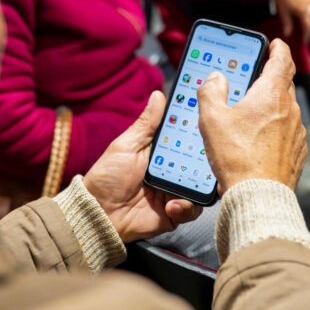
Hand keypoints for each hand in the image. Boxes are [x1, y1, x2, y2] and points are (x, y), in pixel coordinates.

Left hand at [84, 91, 202, 242]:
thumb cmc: (108, 177)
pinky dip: (186, 206)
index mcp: (162, 152)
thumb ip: (146, 124)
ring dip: (199, 184)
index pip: (186, 137)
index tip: (209, 116)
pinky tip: (171, 205)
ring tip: (189, 183)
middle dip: (208, 157)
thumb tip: (158, 95)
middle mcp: (173, 170)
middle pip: (200, 161)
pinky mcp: (176, 213)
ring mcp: (176, 192)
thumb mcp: (127, 145)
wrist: (99, 214)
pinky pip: (193, 209)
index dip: (199, 129)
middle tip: (210, 153)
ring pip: (202, 185)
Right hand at [197, 39, 307, 193]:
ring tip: (249, 116)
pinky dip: (275, 129)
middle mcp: (290, 109)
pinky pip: (287, 132)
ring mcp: (297, 131)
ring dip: (271, 106)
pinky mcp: (297, 151)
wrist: (258, 195)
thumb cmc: (236, 157)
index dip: (277, 48)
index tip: (273, 45)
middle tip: (252, 79)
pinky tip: (258, 141)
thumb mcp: (211, 119)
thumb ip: (211, 91)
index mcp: (271, 93)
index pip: (282, 58)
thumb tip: (215, 79)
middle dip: (269, 78)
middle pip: (283, 83)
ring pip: (285, 109)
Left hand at [271, 0, 309, 43]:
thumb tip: (287, 34)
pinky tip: (296, 1)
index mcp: (303, 11)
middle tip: (300, 28)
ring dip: (303, 11)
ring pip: (308, 8)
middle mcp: (309, 4)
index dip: (307, 35)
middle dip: (304, 23)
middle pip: (308, 17)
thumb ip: (287, 23)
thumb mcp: (283, 11)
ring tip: (294, 9)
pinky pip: (307, 0)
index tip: (305, 41)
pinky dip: (303, 3)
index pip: (308, 27)